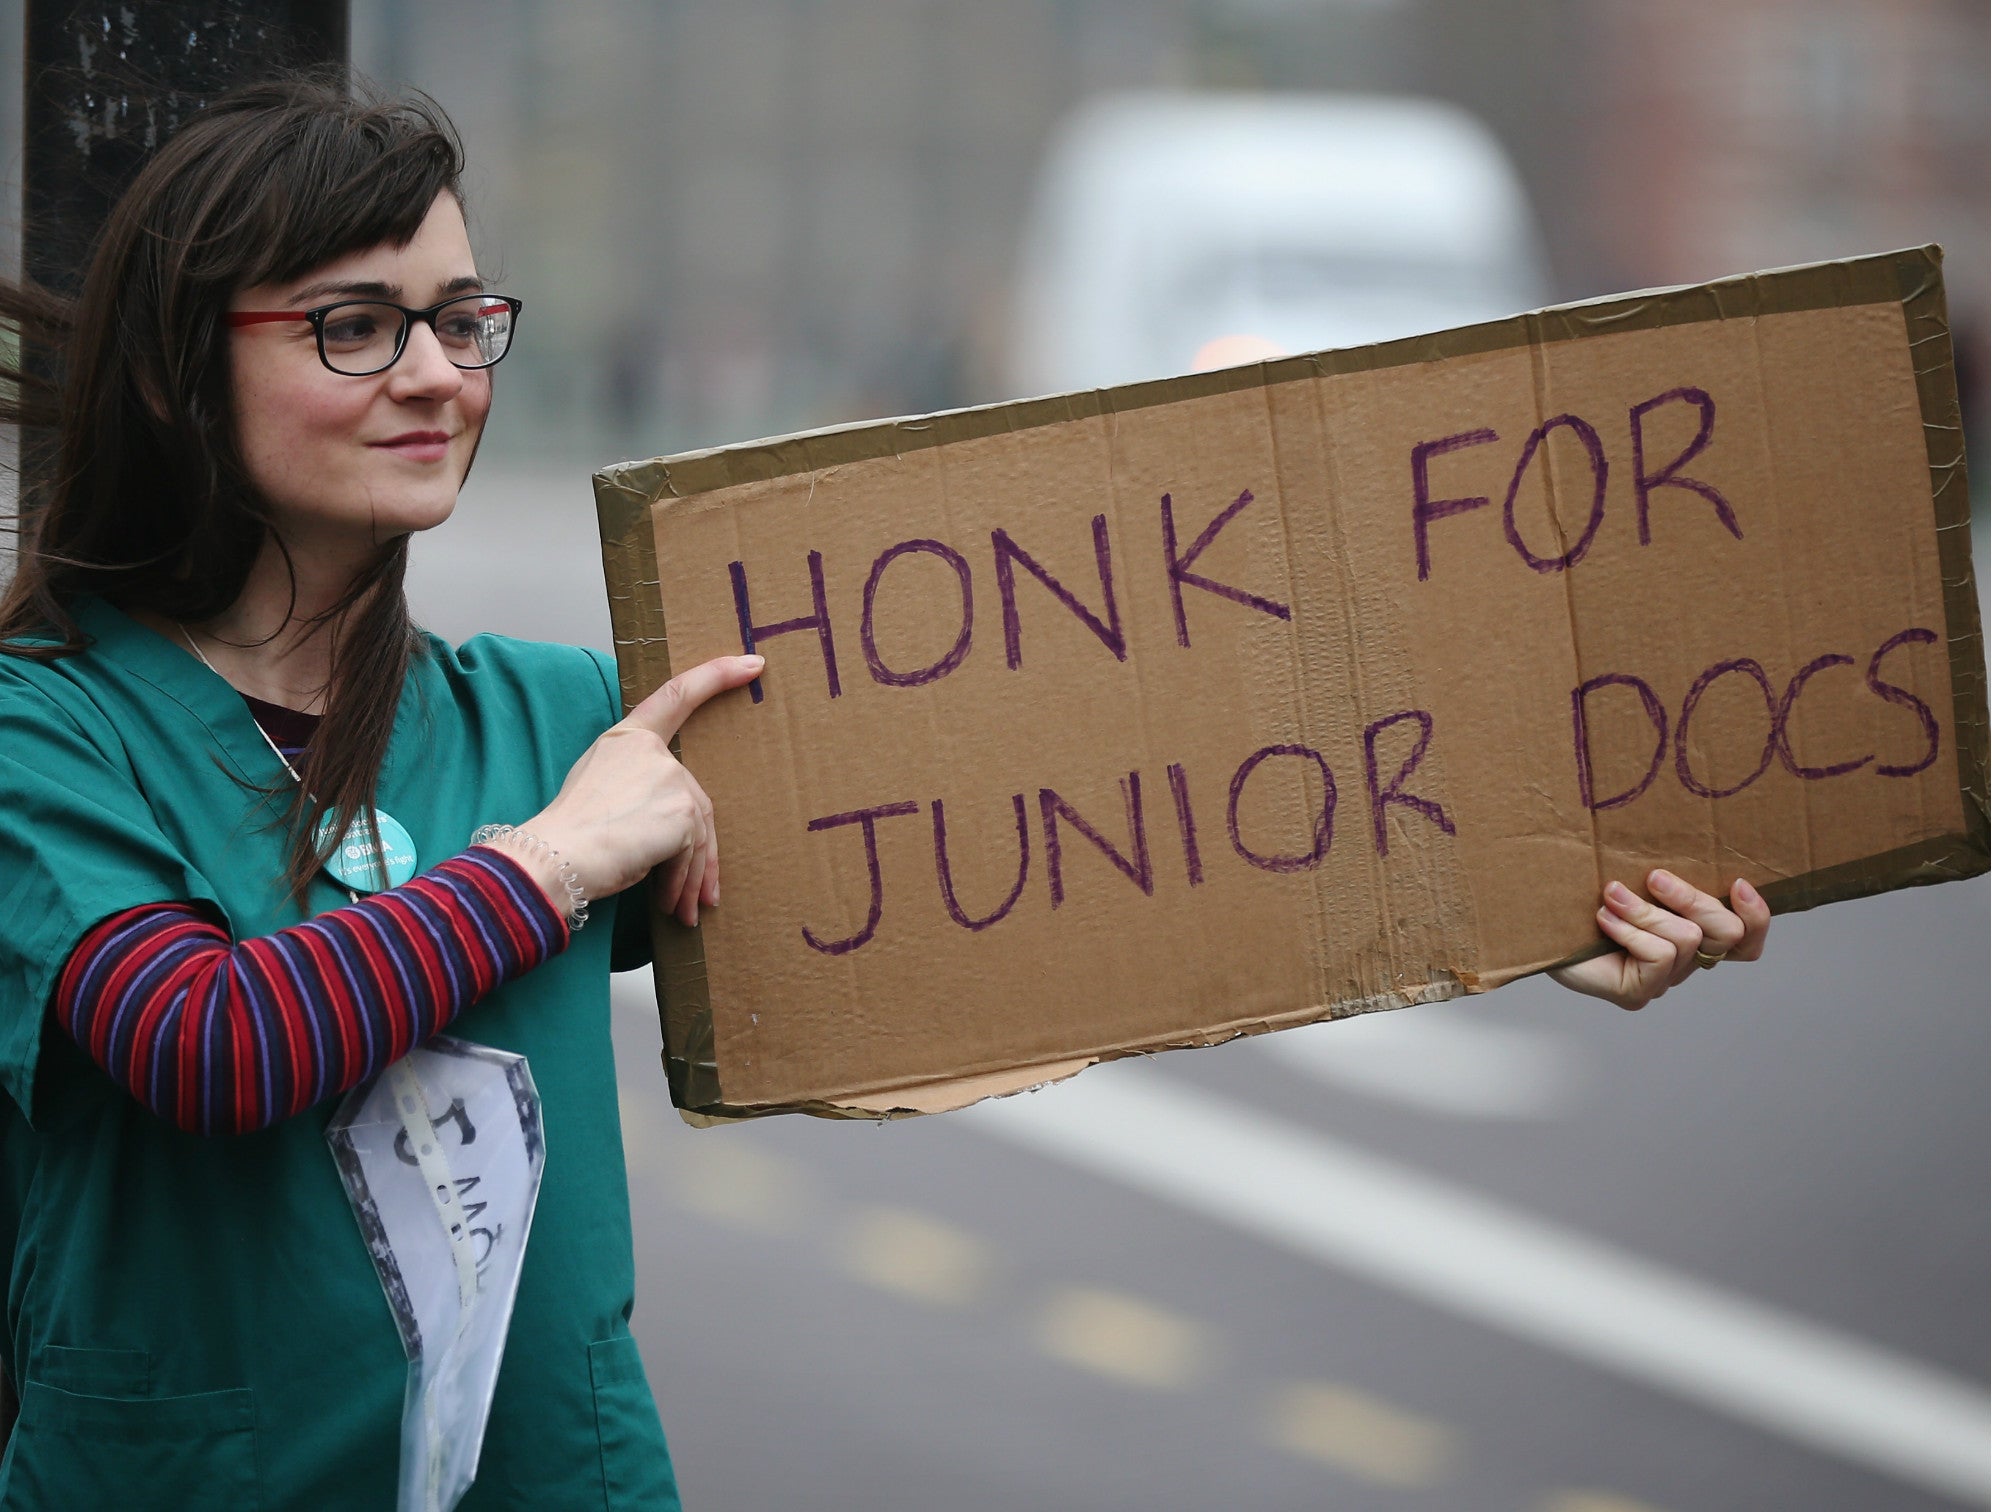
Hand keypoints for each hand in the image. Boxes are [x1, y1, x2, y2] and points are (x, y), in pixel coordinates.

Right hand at [518, 654, 761, 926]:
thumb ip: (640, 791)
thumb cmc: (567, 837)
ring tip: (679, 912)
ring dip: (689, 878)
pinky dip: (684, 884)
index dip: (717, 676)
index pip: (676, 695)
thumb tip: (681, 833)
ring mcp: (670, 778)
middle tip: (695, 898)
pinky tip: (669, 907)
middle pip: (694, 801)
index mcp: (626, 738)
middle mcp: (651, 752)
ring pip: (698, 833)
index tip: (752, 663)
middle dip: (696, 855)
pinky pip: (695, 854)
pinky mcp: (682, 811)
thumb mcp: (600, 794)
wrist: (555, 859)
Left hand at [1550, 870, 1770, 1010]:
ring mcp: (1662, 980)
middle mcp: (1685, 961)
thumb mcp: (1635, 874)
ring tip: (1611, 895)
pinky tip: (1603, 919)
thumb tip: (1686, 836)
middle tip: (1654, 876)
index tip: (1738, 883)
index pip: (1746, 940)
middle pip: (1727, 934)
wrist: (1535, 922)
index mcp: (1694, 934)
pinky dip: (1630, 931)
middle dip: (1693, 899)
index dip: (1755, 916)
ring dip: (1646, 911)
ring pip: (1687, 939)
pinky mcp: (1637, 992)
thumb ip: (1666, 873)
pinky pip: (1658, 957)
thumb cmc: (1585, 895)